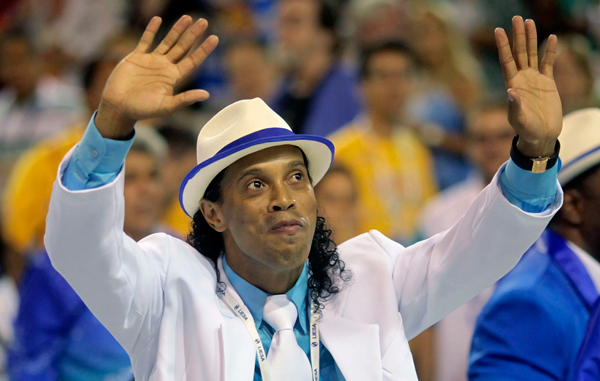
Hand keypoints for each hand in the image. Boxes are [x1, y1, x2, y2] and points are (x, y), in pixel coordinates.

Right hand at [96, 16, 218, 138]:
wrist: (119, 107)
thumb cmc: (143, 110)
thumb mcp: (167, 106)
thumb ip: (185, 99)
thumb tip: (206, 95)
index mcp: (173, 77)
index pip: (193, 61)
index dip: (203, 50)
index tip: (214, 38)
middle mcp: (165, 67)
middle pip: (183, 47)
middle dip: (193, 35)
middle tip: (204, 21)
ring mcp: (151, 61)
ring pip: (167, 41)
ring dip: (177, 29)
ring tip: (187, 17)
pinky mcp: (136, 58)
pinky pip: (145, 41)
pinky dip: (151, 30)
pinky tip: (158, 20)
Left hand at [496, 16, 560, 156]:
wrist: (541, 135)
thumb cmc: (526, 130)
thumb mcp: (518, 119)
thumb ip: (515, 106)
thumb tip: (511, 92)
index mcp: (512, 85)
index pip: (506, 61)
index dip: (503, 46)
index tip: (498, 31)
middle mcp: (521, 79)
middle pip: (518, 53)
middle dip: (517, 36)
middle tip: (516, 18)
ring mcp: (534, 79)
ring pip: (531, 54)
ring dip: (530, 38)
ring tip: (528, 22)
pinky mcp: (547, 82)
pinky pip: (548, 63)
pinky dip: (550, 51)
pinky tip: (551, 38)